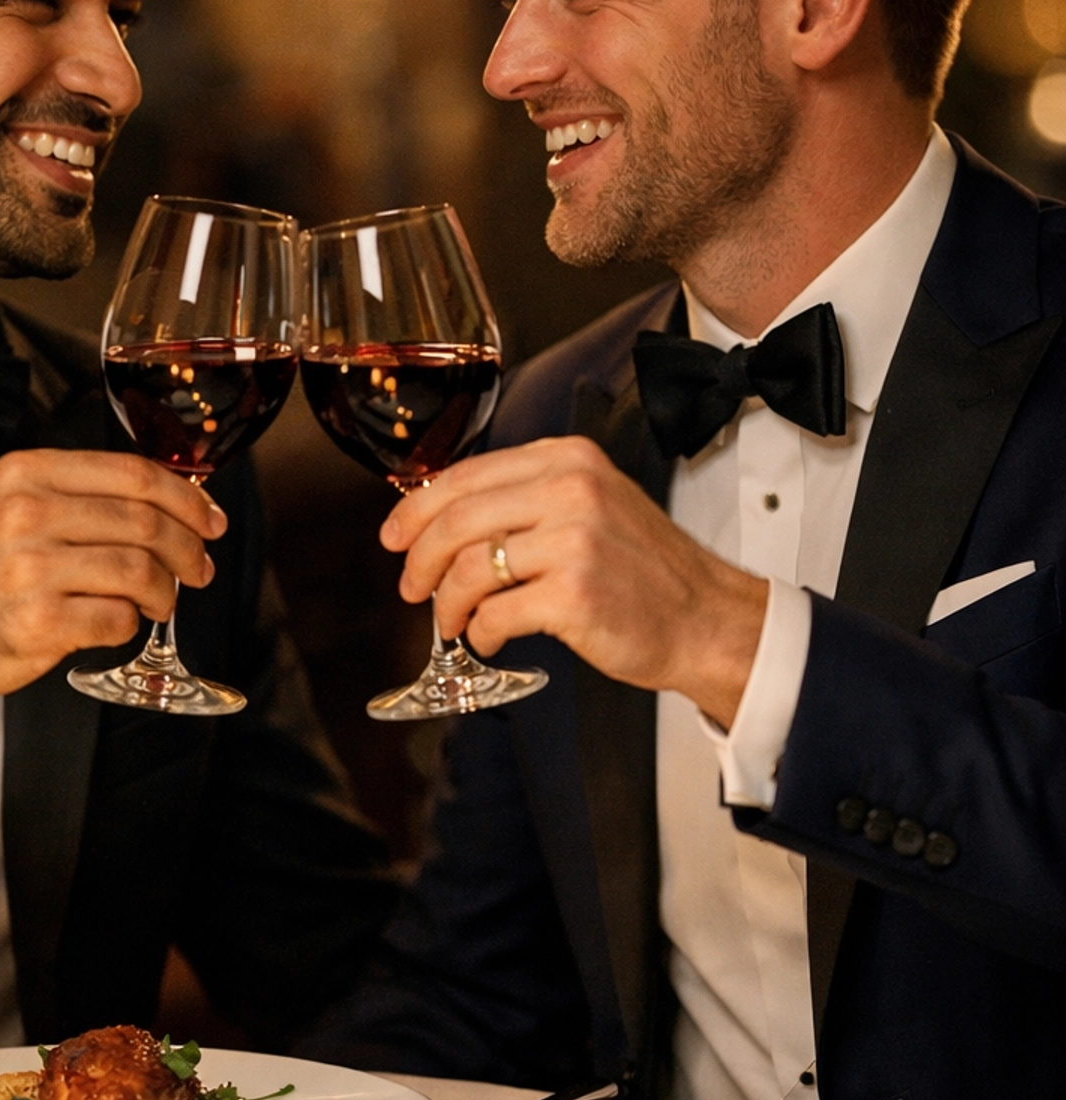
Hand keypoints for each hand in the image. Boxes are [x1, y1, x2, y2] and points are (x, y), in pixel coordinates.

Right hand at [0, 449, 224, 725]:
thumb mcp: (9, 504)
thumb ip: (77, 494)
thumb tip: (168, 503)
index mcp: (29, 473)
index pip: (133, 475)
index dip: (187, 500)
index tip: (210, 522)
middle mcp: (28, 513)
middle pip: (145, 522)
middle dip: (188, 550)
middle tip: (199, 569)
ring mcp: (31, 568)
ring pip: (140, 571)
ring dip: (165, 591)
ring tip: (161, 601)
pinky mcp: (38, 622)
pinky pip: (117, 619)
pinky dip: (130, 624)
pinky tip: (119, 623)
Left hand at [379, 437, 767, 727]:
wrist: (705, 618)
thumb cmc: (643, 571)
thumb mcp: (591, 505)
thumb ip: (527, 500)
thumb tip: (443, 519)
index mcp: (568, 461)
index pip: (465, 475)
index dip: (417, 510)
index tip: (395, 537)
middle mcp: (571, 490)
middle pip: (456, 520)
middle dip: (420, 561)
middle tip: (412, 589)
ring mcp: (574, 541)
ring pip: (469, 569)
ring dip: (448, 604)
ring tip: (455, 622)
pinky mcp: (574, 594)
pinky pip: (496, 614)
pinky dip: (483, 633)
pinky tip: (492, 638)